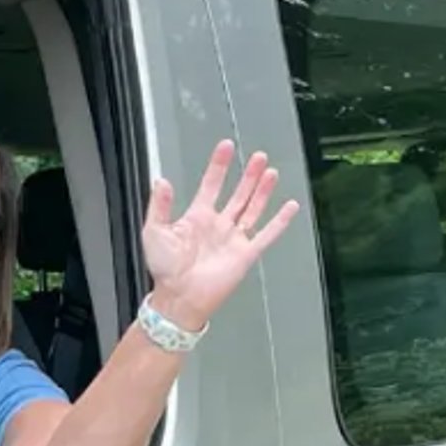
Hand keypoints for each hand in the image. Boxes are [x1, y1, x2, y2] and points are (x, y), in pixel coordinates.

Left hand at [142, 139, 300, 331]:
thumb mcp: (154, 231)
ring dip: (262, 191)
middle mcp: (218, 225)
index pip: (211, 184)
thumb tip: (161, 180)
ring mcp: (233, 239)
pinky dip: (280, 221)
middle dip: (248, 175)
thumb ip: (159, 206)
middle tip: (258, 156)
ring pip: (253, 209)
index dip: (219, 166)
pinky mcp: (245, 254)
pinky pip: (266, 234)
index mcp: (197, 217)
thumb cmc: (163, 269)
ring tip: (271, 172)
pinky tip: (290, 207)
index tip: (226, 147)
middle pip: (238, 194)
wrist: (178, 297)